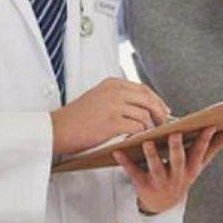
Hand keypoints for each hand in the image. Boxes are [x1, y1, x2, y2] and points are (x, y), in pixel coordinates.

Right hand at [50, 78, 170, 155]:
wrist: (59, 128)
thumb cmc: (76, 117)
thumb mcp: (97, 97)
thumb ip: (117, 96)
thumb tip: (140, 104)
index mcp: (111, 83)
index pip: (142, 88)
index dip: (156, 99)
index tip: (163, 109)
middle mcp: (114, 92)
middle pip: (148, 99)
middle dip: (159, 112)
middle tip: (162, 123)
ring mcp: (114, 106)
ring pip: (145, 114)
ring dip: (150, 126)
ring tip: (149, 134)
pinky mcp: (113, 122)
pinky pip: (137, 127)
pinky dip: (141, 134)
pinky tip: (138, 139)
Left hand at [113, 127, 222, 213]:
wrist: (161, 203)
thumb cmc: (180, 174)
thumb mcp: (197, 164)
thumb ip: (214, 147)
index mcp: (191, 168)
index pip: (200, 153)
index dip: (204, 140)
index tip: (209, 126)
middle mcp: (177, 176)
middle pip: (178, 161)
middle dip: (177, 148)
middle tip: (175, 134)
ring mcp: (160, 181)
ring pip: (156, 168)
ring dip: (152, 155)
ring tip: (147, 141)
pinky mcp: (142, 184)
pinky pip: (133, 172)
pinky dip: (124, 162)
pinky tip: (117, 151)